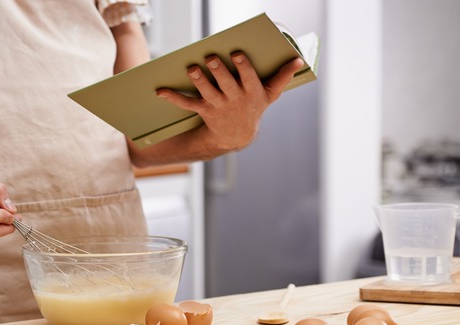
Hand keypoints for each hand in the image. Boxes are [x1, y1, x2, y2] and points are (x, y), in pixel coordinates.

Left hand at [156, 52, 304, 151]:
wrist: (237, 135)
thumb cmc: (254, 108)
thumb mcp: (270, 94)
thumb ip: (282, 77)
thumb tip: (299, 60)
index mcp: (251, 93)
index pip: (248, 78)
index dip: (242, 67)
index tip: (237, 54)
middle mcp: (234, 100)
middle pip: (225, 84)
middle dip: (217, 71)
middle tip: (210, 57)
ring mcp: (218, 106)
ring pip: (207, 92)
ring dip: (198, 81)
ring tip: (191, 69)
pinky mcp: (203, 110)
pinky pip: (187, 103)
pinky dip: (173, 97)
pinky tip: (160, 90)